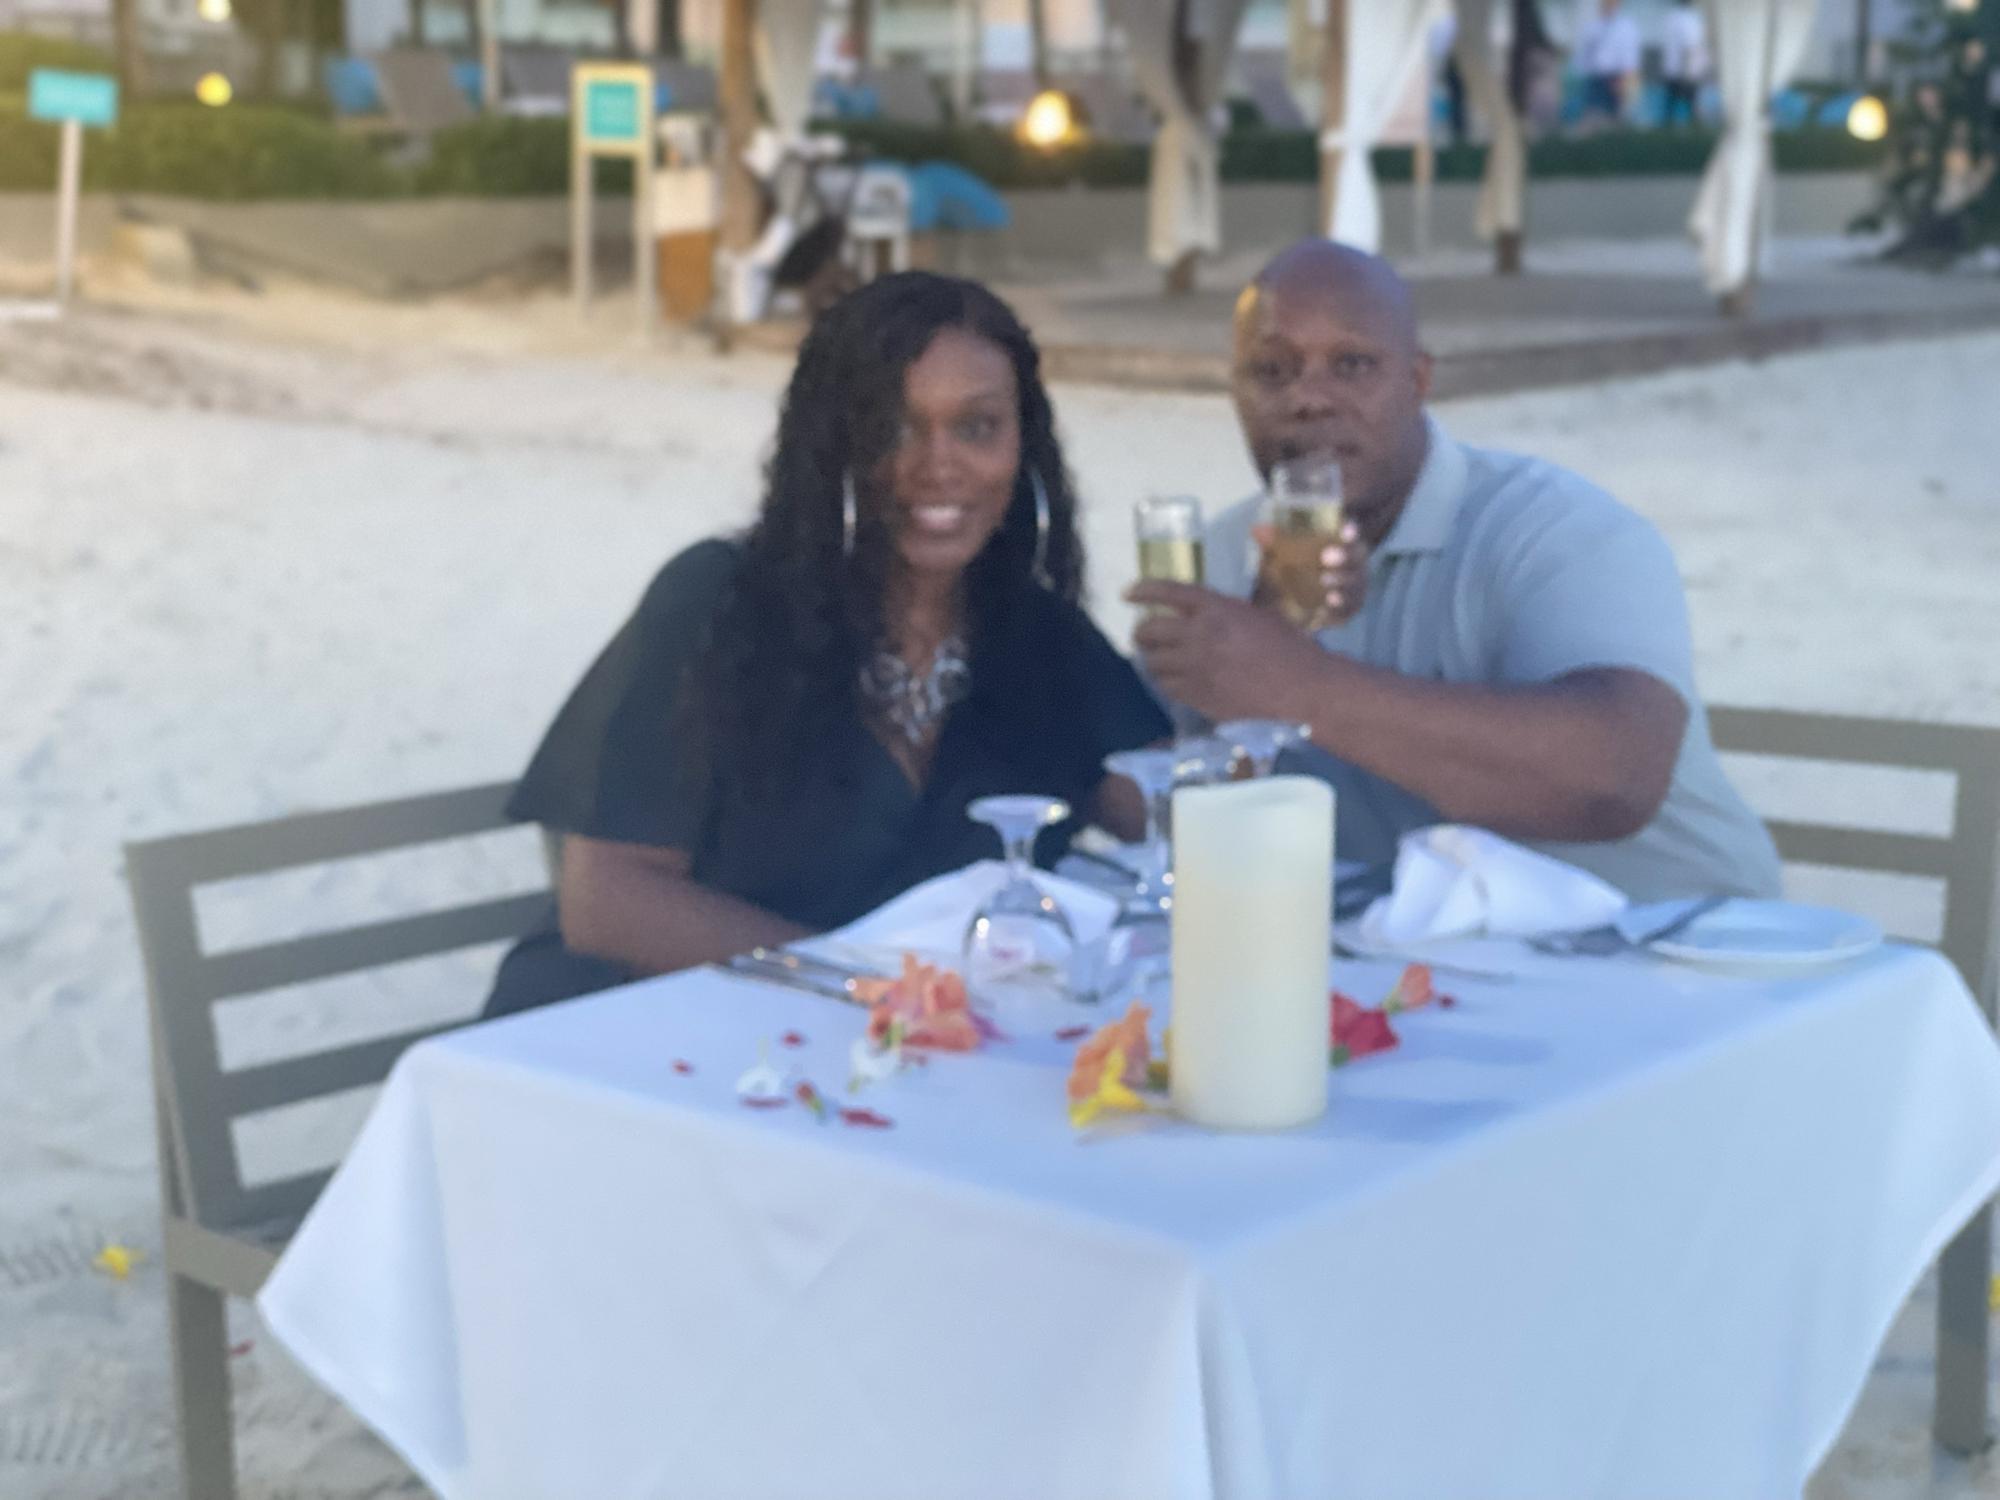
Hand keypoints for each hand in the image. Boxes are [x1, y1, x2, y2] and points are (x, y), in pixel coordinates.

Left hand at [1126, 581, 1332, 723]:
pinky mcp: (1198, 696)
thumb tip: (1205, 613)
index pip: (1169, 593)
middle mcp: (1200, 636)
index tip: (1127, 593)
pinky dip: (1166, 682)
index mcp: (1218, 609)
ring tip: (1157, 660)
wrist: (1302, 689)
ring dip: (1152, 659)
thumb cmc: (1291, 648)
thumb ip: (1227, 612)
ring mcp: (1196, 668)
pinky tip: (1172, 680)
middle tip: (1143, 635)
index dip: (1145, 591)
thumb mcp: (1260, 614)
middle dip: (1142, 632)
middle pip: (1151, 630)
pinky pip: (1168, 687)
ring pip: (1153, 663)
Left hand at [1251, 519, 1369, 626]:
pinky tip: (1323, 612)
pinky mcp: (1346, 611)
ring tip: (1326, 584)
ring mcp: (1353, 589)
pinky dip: (1335, 612)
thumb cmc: (1294, 564)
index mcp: (1342, 544)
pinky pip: (1344, 613)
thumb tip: (1257, 530)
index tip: (1345, 529)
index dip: (1350, 531)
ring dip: (1341, 585)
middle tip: (1326, 556)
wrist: (1295, 599)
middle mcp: (1353, 565)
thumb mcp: (1282, 551)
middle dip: (1343, 557)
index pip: (1350, 534)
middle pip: (1354, 560)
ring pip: (1353, 588)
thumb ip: (1274, 540)